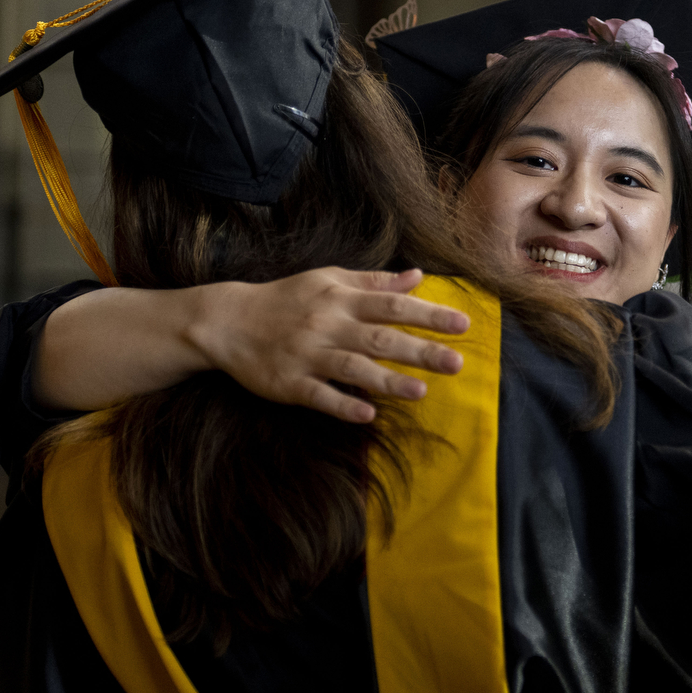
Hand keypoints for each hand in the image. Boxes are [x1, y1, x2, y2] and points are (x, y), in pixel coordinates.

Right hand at [190, 267, 468, 423]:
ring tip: (421, 391)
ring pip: (352, 368)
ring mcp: (307, 355)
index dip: (428, 315)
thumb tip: (417, 276)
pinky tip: (368, 415)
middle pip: (380, 338)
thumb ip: (374, 282)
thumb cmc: (286, 299)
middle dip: (419, 350)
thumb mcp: (329, 280)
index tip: (463, 325)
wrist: (228, 321)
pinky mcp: (288, 383)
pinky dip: (342, 404)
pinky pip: (318, 396)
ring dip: (387, 380)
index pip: (392, 305)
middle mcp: (327, 325)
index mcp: (341, 299)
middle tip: (457, 363)